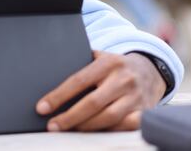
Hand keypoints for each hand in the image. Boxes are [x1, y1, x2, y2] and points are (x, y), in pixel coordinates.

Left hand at [35, 51, 165, 131]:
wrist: (149, 70)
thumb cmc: (113, 67)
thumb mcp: (99, 57)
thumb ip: (80, 63)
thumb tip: (49, 75)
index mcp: (108, 63)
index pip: (78, 81)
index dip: (58, 96)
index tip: (42, 108)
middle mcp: (124, 79)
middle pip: (93, 103)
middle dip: (69, 117)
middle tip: (52, 126)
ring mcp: (136, 97)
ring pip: (109, 117)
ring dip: (86, 127)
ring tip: (68, 130)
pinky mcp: (146, 112)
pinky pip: (125, 127)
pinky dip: (108, 131)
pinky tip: (93, 133)